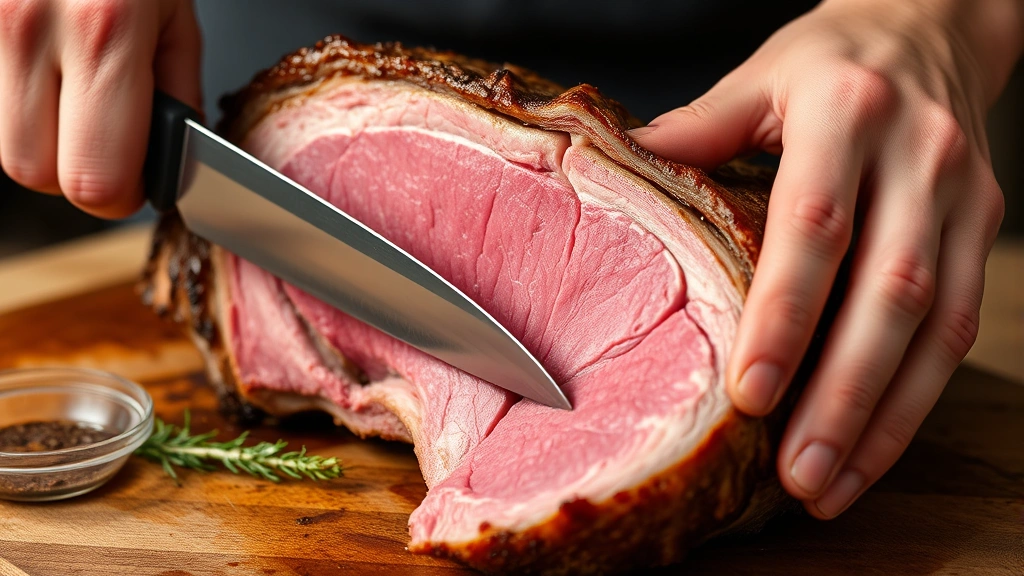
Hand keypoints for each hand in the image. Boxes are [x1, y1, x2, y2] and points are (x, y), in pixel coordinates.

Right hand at [0, 0, 200, 217]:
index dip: (124, 194)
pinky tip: (54, 76)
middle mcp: (31, 26)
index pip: (96, 177)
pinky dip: (25, 107)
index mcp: (105, 30)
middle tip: (111, 146)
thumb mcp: (177, 12)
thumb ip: (178, 91)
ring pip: (5, 142)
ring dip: (46, 142)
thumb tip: (171, 156)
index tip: (140, 181)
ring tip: (80, 101)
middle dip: (79, 174)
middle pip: (34, 172)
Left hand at [632, 0, 1019, 517]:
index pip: (816, 227)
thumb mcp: (762, 76)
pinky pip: (960, 327)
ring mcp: (960, 197)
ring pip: (936, 326)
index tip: (751, 392)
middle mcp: (916, 159)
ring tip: (831, 485)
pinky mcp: (982, 227)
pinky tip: (873, 447)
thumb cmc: (832, 59)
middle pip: (888, 293)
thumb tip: (630, 169)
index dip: (785, 314)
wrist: (933, 25)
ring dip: (885, 417)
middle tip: (798, 472)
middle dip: (844, 394)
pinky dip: (916, 396)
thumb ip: (701, 128)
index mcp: (845, 114)